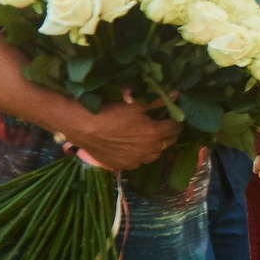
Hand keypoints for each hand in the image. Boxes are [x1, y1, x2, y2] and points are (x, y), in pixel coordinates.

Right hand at [66, 99, 181, 172]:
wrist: (83, 127)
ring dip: (157, 147)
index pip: (175, 128)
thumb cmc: (110, 112)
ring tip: (152, 138)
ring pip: (154, 155)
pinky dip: (141, 155)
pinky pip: (139, 162)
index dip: (176, 122)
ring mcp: (136, 160)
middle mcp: (148, 150)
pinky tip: (136, 149)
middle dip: (170, 135)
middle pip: (167, 143)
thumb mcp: (135, 104)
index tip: (173, 118)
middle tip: (166, 127)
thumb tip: (176, 93)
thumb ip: (157, 101)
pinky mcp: (123, 166)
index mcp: (154, 133)